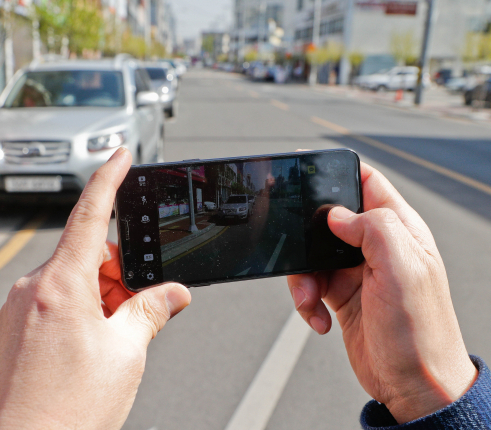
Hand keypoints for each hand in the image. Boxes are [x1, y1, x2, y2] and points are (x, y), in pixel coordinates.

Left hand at [0, 147, 191, 429]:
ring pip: (71, 281)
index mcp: (60, 285)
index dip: (109, 179)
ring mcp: (17, 309)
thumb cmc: (69, 411)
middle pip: (87, 257)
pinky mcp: (12, 328)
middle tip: (142, 308)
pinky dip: (80, 309)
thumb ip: (151, 311)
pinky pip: (53, 301)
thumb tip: (174, 293)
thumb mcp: (126, 354)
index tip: (121, 154)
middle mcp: (32, 290)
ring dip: (102, 296)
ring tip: (116, 341)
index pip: (90, 215)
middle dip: (120, 273)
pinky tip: (92, 346)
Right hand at [286, 162, 476, 423]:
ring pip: (310, 253)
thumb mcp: (403, 271)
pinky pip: (309, 284)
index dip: (336, 172)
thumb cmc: (421, 333)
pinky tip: (319, 319)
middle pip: (326, 218)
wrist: (413, 386)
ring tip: (313, 299)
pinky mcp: (341, 294)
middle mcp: (376, 246)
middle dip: (306, 236)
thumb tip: (336, 213)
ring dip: (303, 277)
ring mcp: (356, 270)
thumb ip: (373, 229)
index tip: (305, 171)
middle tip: (301, 254)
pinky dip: (305, 300)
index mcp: (398, 229)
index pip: (366, 182)